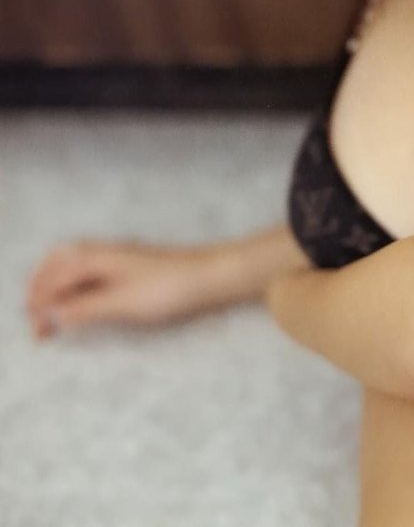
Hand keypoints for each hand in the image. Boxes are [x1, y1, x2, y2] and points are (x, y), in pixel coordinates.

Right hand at [25, 238, 229, 338]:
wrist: (211, 276)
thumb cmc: (170, 288)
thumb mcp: (123, 303)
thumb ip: (85, 308)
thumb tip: (51, 315)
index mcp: (98, 256)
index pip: (55, 275)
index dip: (40, 301)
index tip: (36, 328)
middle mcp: (105, 252)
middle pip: (59, 262)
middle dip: (42, 287)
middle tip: (35, 318)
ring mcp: (119, 258)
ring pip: (75, 266)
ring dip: (59, 288)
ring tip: (53, 316)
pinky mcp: (132, 268)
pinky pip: (92, 272)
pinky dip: (78, 288)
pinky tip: (82, 306)